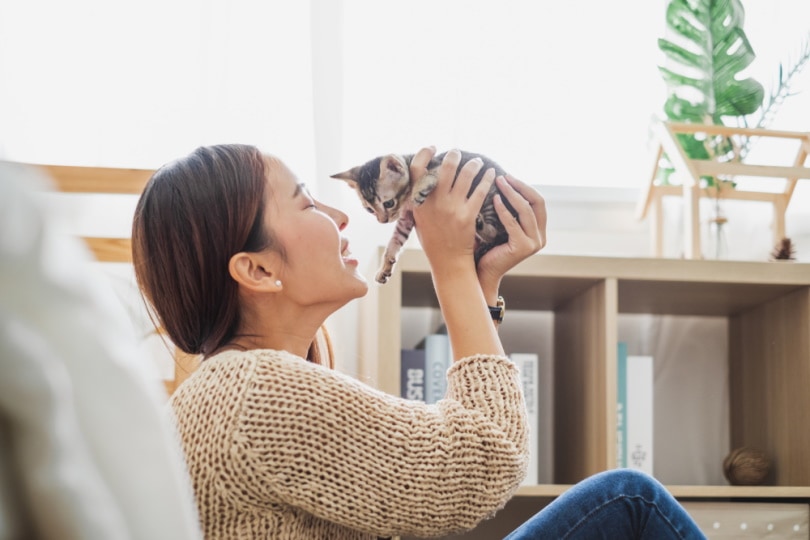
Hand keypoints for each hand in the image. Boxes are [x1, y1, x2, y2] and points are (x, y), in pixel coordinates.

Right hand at [411, 148, 496, 272]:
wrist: (447, 262)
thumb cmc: (433, 240)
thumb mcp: (419, 218)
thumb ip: (421, 199)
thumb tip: (426, 177)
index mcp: (418, 202)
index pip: (417, 169)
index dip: (424, 153)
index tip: (432, 147)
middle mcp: (434, 202)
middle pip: (446, 167)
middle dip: (455, 154)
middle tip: (459, 152)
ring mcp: (452, 208)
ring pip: (466, 174)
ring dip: (474, 164)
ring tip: (478, 162)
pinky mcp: (468, 215)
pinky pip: (480, 190)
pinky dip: (487, 179)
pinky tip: (491, 174)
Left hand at [477, 175, 546, 303]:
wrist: (481, 272)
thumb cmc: (487, 247)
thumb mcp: (501, 226)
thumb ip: (508, 210)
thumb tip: (502, 182)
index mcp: (538, 230)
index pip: (538, 202)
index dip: (524, 187)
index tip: (508, 176)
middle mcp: (540, 237)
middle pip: (537, 202)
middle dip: (520, 187)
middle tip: (504, 177)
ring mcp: (534, 243)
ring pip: (526, 210)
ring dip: (512, 194)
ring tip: (498, 183)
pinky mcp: (523, 248)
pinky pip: (513, 223)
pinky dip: (503, 209)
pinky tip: (494, 199)